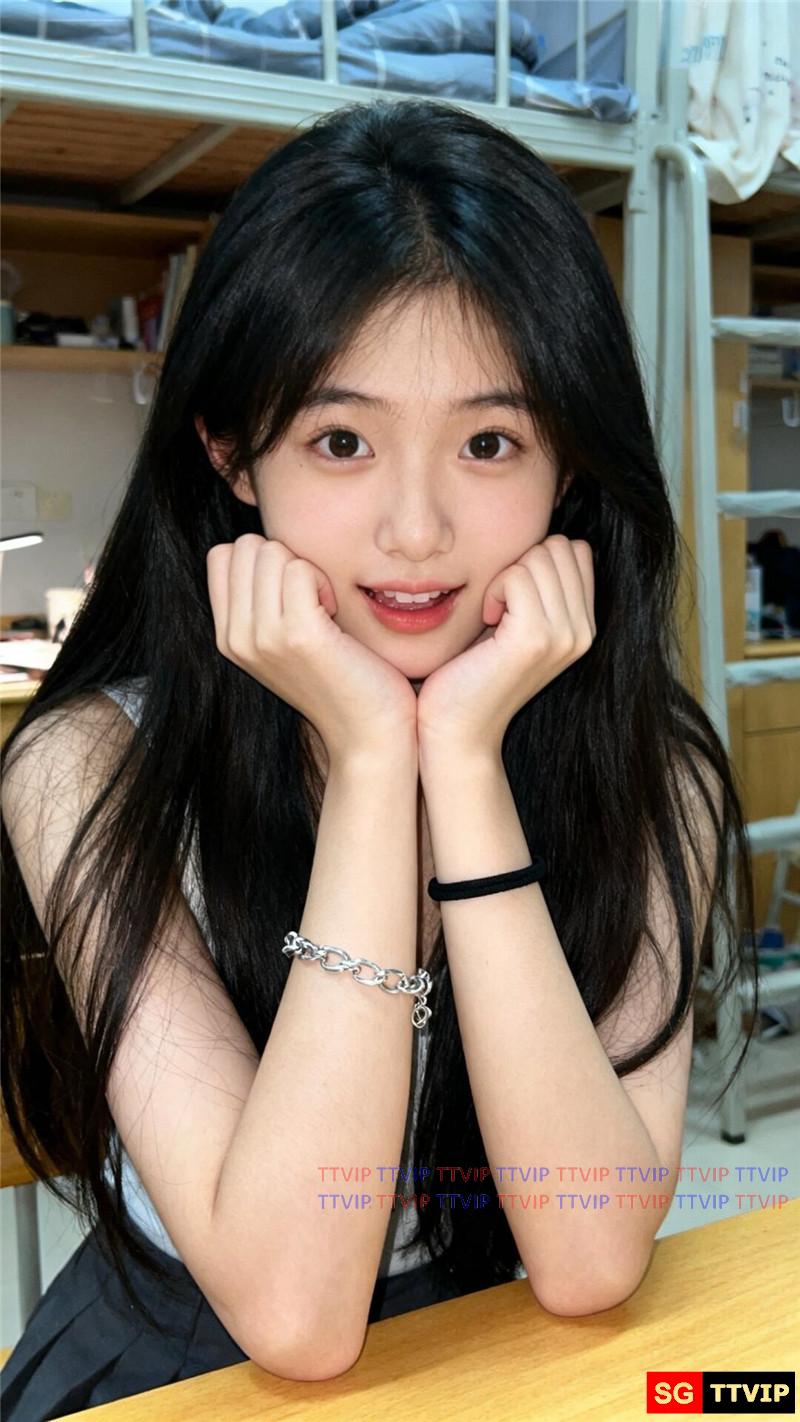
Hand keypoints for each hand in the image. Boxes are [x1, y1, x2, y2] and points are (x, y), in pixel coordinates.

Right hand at [207, 535, 418, 763]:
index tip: (291, 595)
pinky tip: (335, 615)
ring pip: (272, 551)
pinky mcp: (298, 635)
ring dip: (306, 570)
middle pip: (247, 547)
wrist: (367, 735)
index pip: (223, 555)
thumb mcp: (285, 640)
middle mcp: (237, 638)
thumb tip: (264, 547)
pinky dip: (324, 580)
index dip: (263, 560)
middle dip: (285, 561)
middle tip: (311, 602)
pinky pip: (301, 569)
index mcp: (228, 637)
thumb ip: (264, 600)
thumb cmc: (339, 679)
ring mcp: (263, 637)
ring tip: (324, 611)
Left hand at [416, 534, 595, 758]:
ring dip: (503, 578)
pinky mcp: (535, 638)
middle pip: (558, 547)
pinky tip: (485, 620)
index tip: (512, 598)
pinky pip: (515, 576)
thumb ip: (535, 588)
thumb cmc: (473, 674)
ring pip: (538, 557)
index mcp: (583, 627)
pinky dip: (493, 589)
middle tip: (498, 607)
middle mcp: (583, 632)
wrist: (459, 731)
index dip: (536, 560)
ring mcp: (564, 636)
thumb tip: (544, 540)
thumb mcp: (513, 624)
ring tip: (491, 616)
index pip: (576, 551)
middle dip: (521, 565)